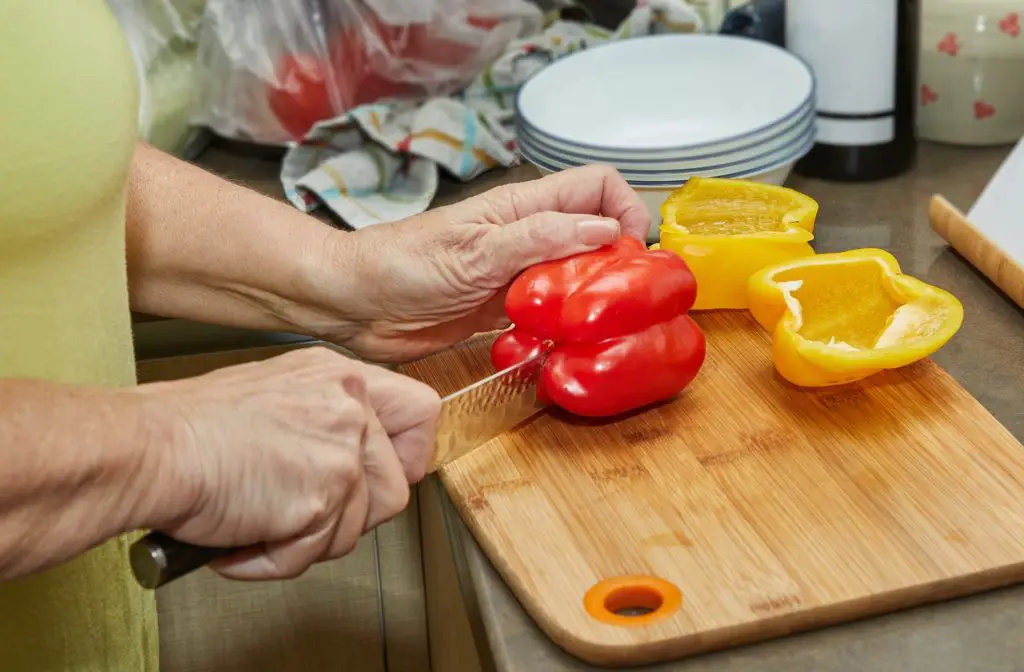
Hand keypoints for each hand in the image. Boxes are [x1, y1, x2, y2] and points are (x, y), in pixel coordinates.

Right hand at [134, 347, 439, 579]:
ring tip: (259, 519)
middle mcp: (349, 405)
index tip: (379, 476)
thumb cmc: (190, 428)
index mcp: (339, 376)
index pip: (420, 411)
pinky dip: (277, 558)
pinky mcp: (327, 492)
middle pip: (397, 485)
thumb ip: (324, 421)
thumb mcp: (275, 395)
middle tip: (304, 512)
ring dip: (307, 539)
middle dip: (352, 514)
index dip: (408, 455)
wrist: (150, 449)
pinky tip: (243, 535)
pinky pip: (318, 551)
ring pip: (361, 526)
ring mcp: (343, 448)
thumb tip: (352, 461)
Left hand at [303, 165, 650, 361]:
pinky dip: (561, 328)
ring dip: (590, 300)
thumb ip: (540, 238)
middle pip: (595, 235)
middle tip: (617, 300)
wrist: (354, 303)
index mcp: (524, 208)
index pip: (596, 186)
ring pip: (576, 277)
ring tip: (593, 326)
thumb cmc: (403, 264)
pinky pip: (549, 314)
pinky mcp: (504, 311)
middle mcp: (528, 237)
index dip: (625, 208)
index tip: (631, 251)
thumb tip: (606, 228)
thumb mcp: (476, 250)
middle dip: (616, 263)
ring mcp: (517, 275)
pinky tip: (559, 344)